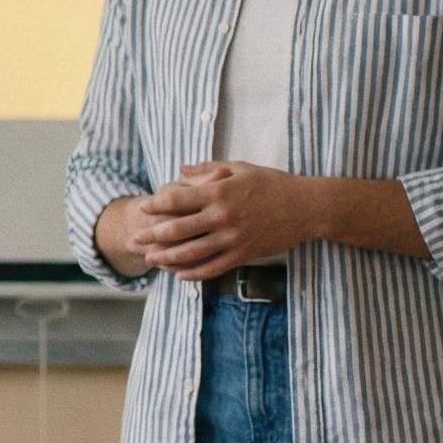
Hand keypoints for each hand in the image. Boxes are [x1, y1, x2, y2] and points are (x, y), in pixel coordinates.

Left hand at [128, 162, 316, 279]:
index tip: (144, 209)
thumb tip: (178, 169)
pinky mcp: (244, 254)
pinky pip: (213, 268)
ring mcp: (233, 238)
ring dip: (168, 258)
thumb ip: (207, 170)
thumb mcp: (240, 168)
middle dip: (153, 236)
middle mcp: (223, 216)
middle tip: (135, 240)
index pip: (178, 200)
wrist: (306, 207)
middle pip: (178, 229)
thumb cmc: (272, 184)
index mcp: (219, 192)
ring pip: (192, 253)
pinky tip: (180, 275)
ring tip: (151, 260)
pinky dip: (194, 273)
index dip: (156, 205)